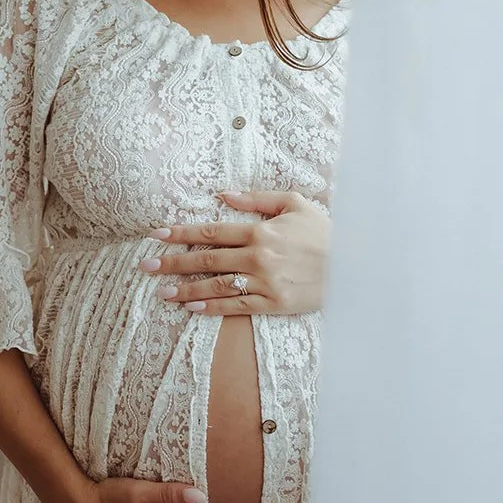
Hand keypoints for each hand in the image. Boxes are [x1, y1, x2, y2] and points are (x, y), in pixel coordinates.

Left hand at [137, 190, 330, 315]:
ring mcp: (264, 283)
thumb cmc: (324, 232)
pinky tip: (191, 307)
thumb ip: (257, 199)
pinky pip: (236, 307)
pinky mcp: (273, 304)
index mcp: (260, 231)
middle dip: (173, 262)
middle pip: (206, 259)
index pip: (211, 230)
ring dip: (185, 289)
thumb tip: (224, 194)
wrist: (356, 266)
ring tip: (161, 292)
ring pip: (216, 286)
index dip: (181, 232)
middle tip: (146, 266)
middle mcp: (258, 257)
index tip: (156, 235)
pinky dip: (212, 307)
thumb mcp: (294, 204)